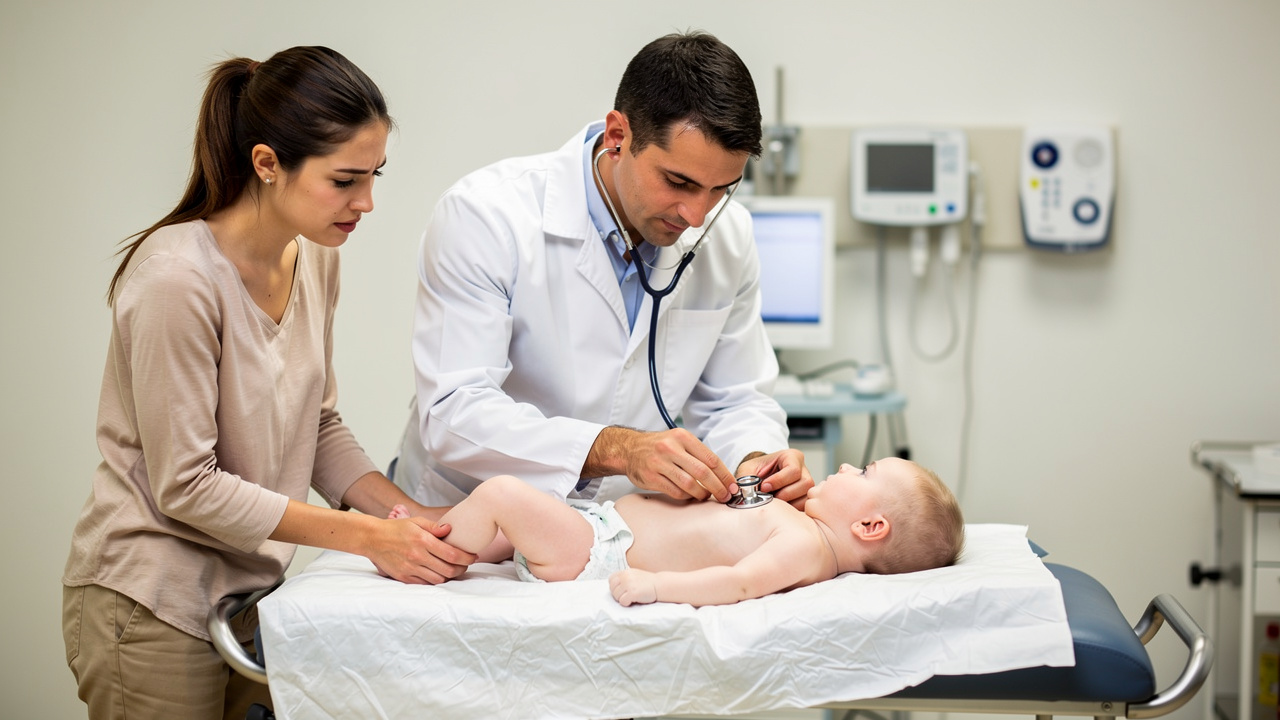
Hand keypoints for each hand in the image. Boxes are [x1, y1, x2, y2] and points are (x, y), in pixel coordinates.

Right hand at [368, 516, 475, 584]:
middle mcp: (418, 556)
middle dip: (462, 569)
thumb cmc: (397, 528)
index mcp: (423, 541)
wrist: (373, 539)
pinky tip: (439, 573)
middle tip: (466, 564)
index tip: (473, 557)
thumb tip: (451, 529)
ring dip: (450, 576)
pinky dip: (435, 580)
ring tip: (454, 569)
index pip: (452, 554)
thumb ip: (435, 527)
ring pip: (439, 579)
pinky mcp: (404, 577)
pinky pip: (425, 583)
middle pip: (449, 569)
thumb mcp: (416, 521)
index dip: (467, 557)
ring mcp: (410, 568)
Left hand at [610, 569, 657, 605]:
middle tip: (628, 595)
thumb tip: (613, 586)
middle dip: (619, 595)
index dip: (615, 587)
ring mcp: (628, 584)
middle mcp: (625, 576)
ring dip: (623, 599)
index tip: (623, 590)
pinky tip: (634, 600)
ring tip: (632, 597)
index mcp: (624, 572)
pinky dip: (627, 603)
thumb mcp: (634, 575)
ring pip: (616, 597)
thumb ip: (624, 578)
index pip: (611, 580)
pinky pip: (622, 602)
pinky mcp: (632, 593)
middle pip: (612, 590)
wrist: (660, 585)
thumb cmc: (647, 582)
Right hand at [617, 428, 736, 501]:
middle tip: (725, 496)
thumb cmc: (658, 446)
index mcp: (683, 437)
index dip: (725, 475)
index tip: (732, 486)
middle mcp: (671, 448)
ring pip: (690, 485)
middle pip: (703, 473)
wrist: (629, 449)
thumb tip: (722, 475)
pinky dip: (686, 496)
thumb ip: (698, 454)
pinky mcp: (651, 477)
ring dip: (702, 494)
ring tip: (705, 496)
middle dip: (718, 488)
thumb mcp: (679, 440)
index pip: (711, 459)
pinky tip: (689, 496)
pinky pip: (675, 491)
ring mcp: (660, 463)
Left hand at [738, 449, 813, 507]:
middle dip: (785, 493)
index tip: (764, 487)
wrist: (760, 479)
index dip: (779, 481)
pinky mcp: (806, 498)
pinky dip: (792, 509)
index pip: (793, 470)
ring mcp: (807, 485)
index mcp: (792, 457)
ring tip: (774, 502)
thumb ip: (746, 478)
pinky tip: (781, 507)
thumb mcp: (748, 469)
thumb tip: (745, 491)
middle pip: (805, 483)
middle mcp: (803, 470)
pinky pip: (805, 507)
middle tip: (770, 497)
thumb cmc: (757, 471)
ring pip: (806, 496)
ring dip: (789, 503)